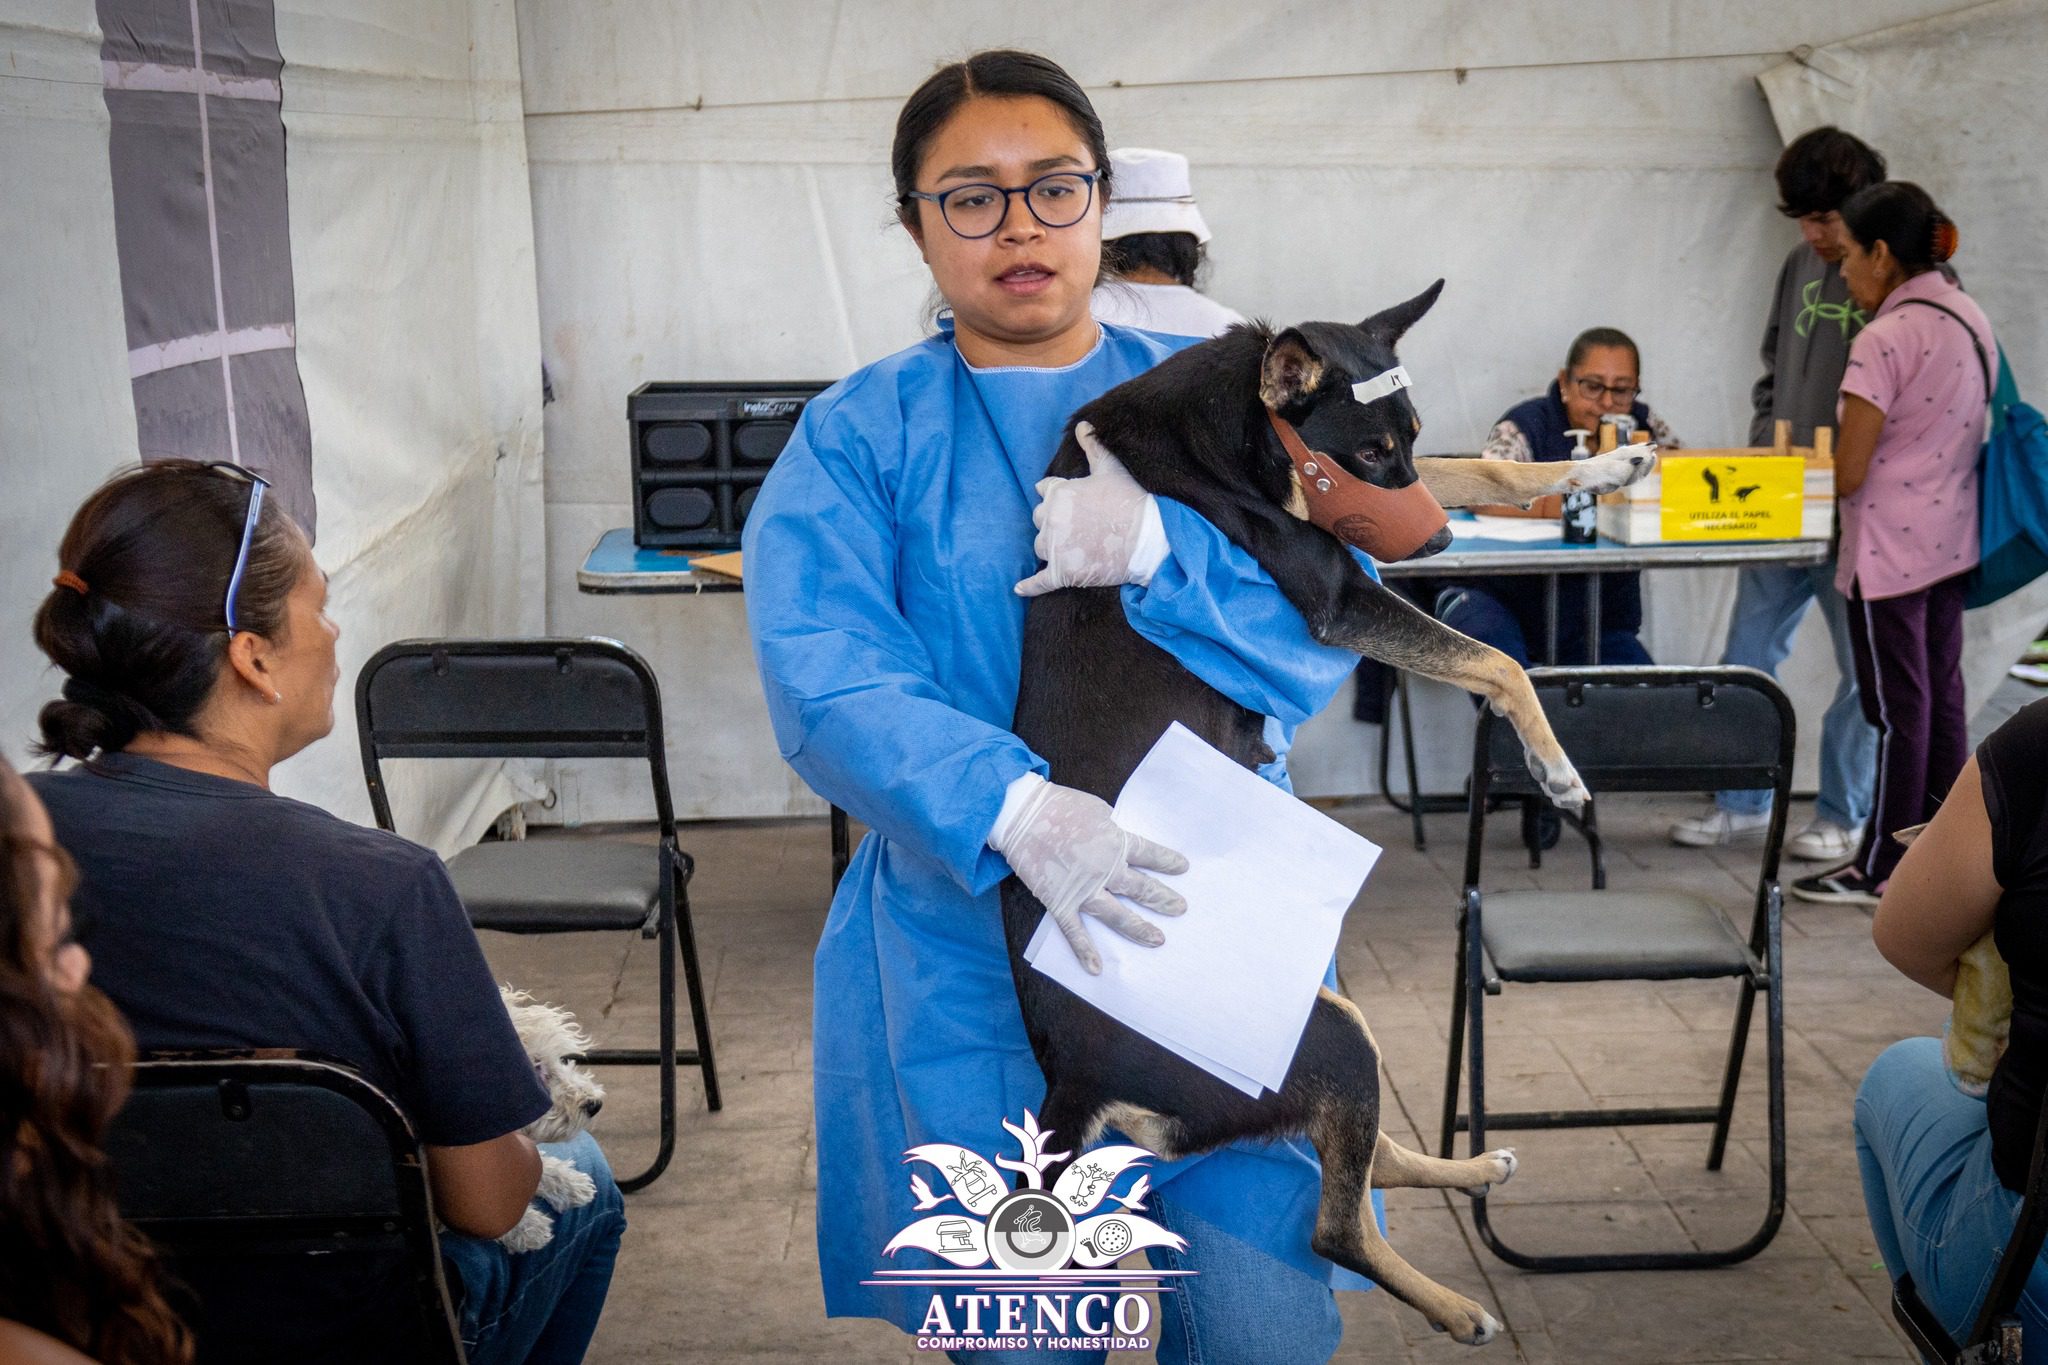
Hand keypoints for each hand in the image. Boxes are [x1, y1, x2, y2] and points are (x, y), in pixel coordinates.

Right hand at [990, 778, 1188, 973]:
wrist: (1021, 815)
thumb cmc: (1059, 806)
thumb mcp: (1098, 810)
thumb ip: (1113, 830)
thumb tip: (1120, 843)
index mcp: (1116, 842)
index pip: (1150, 855)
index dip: (1167, 862)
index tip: (1181, 868)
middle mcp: (1105, 869)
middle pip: (1141, 889)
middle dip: (1163, 899)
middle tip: (1180, 908)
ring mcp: (1083, 890)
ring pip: (1117, 916)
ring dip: (1139, 929)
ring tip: (1158, 940)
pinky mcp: (1059, 902)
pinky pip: (1074, 931)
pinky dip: (1084, 951)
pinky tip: (1096, 969)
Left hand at [1014, 422, 1165, 596]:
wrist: (1151, 538)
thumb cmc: (1132, 500)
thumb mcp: (1111, 468)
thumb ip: (1093, 446)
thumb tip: (1082, 424)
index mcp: (1059, 494)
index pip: (1045, 492)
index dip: (1057, 496)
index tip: (1071, 503)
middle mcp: (1051, 520)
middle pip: (1040, 519)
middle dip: (1052, 521)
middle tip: (1075, 525)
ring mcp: (1056, 548)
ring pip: (1040, 546)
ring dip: (1050, 546)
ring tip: (1070, 547)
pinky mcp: (1063, 573)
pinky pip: (1038, 582)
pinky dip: (1028, 586)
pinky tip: (1018, 589)